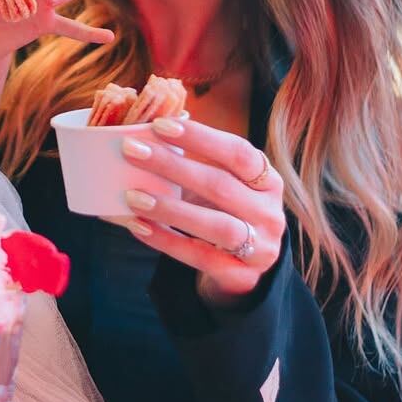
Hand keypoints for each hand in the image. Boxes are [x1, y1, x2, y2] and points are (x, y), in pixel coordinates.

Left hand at [116, 117, 285, 306]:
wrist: (242, 271)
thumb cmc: (224, 215)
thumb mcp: (221, 187)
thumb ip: (197, 164)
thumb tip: (146, 136)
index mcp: (267, 180)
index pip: (238, 152)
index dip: (200, 137)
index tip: (160, 126)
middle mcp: (270, 212)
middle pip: (221, 186)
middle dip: (173, 166)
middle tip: (132, 152)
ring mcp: (261, 247)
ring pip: (217, 225)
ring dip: (172, 209)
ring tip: (132, 196)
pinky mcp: (242, 276)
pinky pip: (201, 257)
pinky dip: (167, 241)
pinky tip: (139, 227)